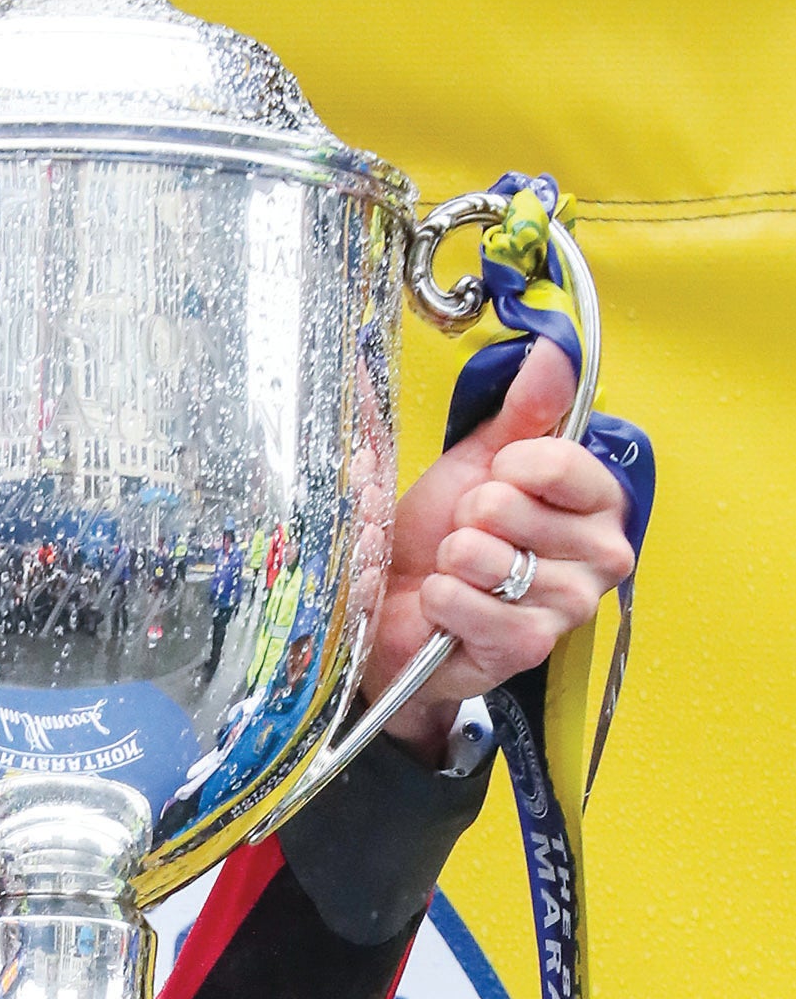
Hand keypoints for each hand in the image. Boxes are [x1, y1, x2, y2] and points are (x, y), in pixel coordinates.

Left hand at [364, 337, 634, 764]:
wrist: (397, 611)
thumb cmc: (439, 539)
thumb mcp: (478, 462)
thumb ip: (524, 409)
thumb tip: (556, 350)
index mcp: (598, 502)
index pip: (560, 461)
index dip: (507, 467)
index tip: (492, 481)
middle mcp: (602, 554)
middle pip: (515, 506)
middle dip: (471, 518)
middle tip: (467, 538)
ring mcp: (570, 605)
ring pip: (491, 557)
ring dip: (453, 562)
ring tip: (457, 572)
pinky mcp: (530, 648)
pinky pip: (472, 604)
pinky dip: (442, 600)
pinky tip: (445, 607)